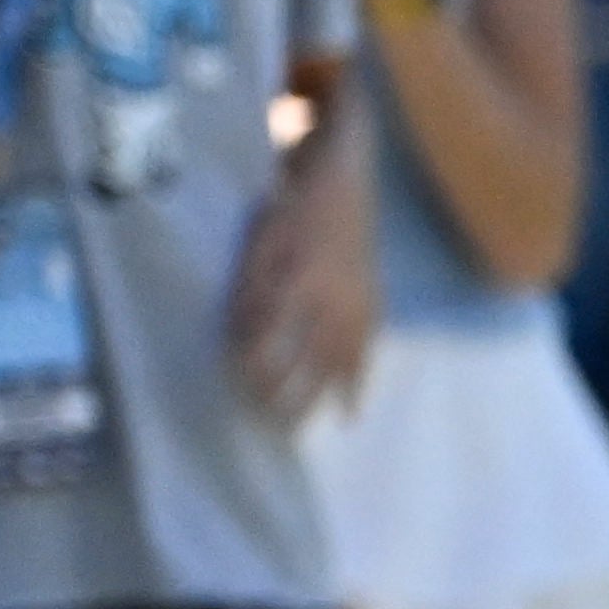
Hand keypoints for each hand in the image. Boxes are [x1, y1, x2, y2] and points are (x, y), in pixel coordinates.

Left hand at [229, 112, 380, 424]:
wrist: (348, 176)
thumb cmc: (293, 203)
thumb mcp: (261, 236)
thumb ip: (252, 286)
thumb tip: (239, 335)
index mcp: (300, 279)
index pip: (271, 339)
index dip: (252, 367)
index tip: (234, 390)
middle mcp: (333, 299)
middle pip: (305, 362)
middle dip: (282, 397)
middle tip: (262, 429)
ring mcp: (358, 303)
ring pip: (337, 364)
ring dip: (316, 401)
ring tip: (297, 433)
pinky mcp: (374, 304)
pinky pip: (367, 353)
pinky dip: (357, 386)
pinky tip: (349, 416)